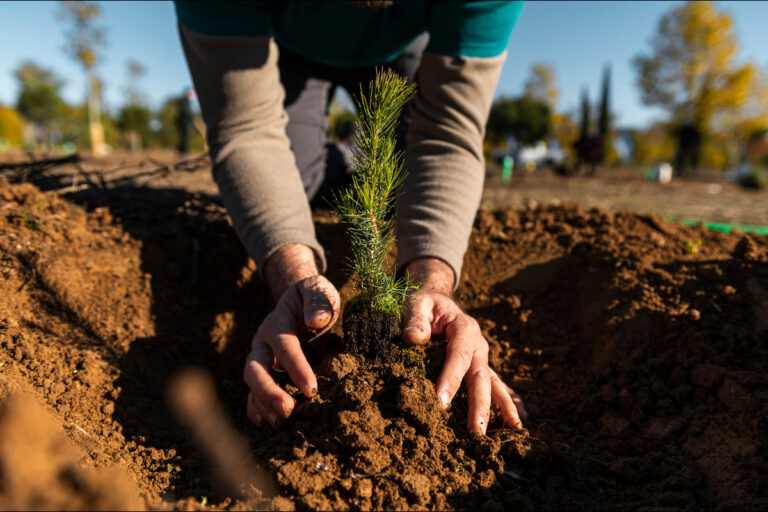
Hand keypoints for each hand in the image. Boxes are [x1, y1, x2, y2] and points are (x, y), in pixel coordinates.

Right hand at [244, 245, 339, 427]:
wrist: (301, 300)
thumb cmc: (314, 297)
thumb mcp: (318, 289)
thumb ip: (318, 300)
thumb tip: (316, 320)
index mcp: (277, 321)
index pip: (284, 346)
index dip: (296, 368)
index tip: (311, 389)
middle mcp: (263, 341)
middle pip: (256, 367)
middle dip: (268, 391)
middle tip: (288, 410)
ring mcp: (261, 357)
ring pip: (252, 382)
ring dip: (264, 404)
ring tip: (281, 423)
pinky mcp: (264, 370)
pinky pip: (252, 391)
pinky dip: (256, 408)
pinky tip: (267, 423)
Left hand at [402, 258, 526, 433]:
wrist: (437, 303)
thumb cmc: (425, 304)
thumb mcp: (417, 303)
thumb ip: (414, 318)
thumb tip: (414, 337)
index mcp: (463, 327)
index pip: (458, 356)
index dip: (451, 378)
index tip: (441, 401)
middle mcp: (478, 344)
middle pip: (480, 376)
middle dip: (479, 404)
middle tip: (476, 430)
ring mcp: (482, 357)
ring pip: (493, 384)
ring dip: (502, 408)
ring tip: (513, 430)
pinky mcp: (480, 366)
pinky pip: (496, 384)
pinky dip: (508, 401)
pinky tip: (517, 420)